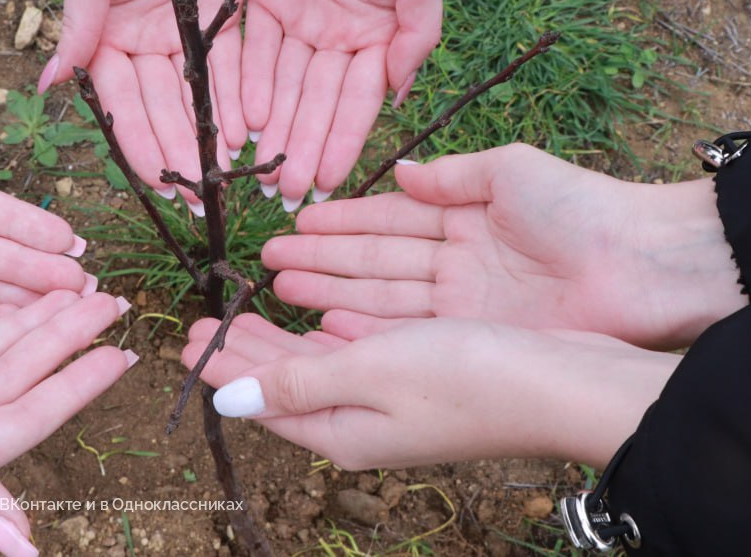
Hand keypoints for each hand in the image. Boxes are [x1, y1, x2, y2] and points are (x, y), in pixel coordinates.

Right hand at [45, 0, 257, 206]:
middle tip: (196, 199)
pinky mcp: (225, 18)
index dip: (137, 143)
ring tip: (222, 180)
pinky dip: (236, 104)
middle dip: (176, 154)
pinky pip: (232, 71)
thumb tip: (44, 85)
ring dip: (206, 140)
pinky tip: (246, 138)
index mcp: (109, 31)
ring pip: (197, 98)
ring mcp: (186, 32)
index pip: (121, 101)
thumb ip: (77, 24)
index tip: (155, 183)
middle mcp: (146, 39)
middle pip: (161, 108)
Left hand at [183, 312, 676, 470]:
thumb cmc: (469, 376)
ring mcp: (395, 404)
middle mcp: (364, 424)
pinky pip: (354, 359)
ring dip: (279, 343)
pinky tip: (317, 322)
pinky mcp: (423, 379)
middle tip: (204, 322)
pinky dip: (324, 339)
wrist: (563, 383)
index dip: (223, 370)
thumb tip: (231, 400)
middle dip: (244, 354)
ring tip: (243, 318)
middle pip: (286, 386)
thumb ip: (299, 382)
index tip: (187, 338)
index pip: (264, 402)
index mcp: (343, 430)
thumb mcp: (370, 371)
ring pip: (317, 370)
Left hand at [242, 0, 442, 208]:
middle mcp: (337, 32)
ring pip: (281, 84)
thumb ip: (416, 35)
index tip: (327, 184)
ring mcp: (299, 15)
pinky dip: (244, 85)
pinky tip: (239, 122)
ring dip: (272, 129)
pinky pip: (250, 49)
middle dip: (303, 149)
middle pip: (314, 101)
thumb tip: (401, 95)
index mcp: (377, 32)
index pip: (356, 100)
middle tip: (287, 196)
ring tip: (259, 172)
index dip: (341, 142)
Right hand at [263, 145, 746, 349]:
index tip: (294, 221)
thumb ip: (450, 175)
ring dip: (331, 292)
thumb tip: (397, 170)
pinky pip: (409, 331)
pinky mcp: (474, 337)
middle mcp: (456, 261)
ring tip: (280, 290)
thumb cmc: (580, 207)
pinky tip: (326, 322)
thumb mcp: (509, 171)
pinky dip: (366, 326)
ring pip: (382, 296)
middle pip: (375, 261)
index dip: (340, 221)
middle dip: (321, 260)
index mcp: (465, 216)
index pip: (388, 219)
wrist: (641, 265)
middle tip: (267, 262)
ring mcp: (463, 303)